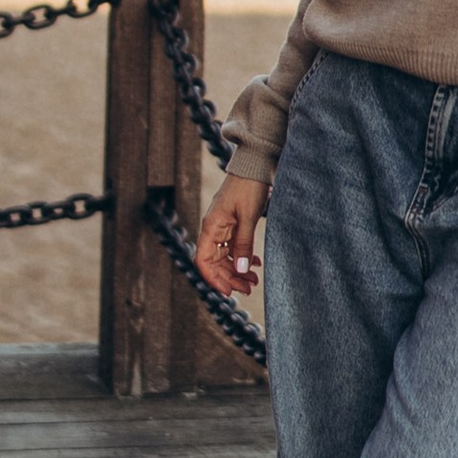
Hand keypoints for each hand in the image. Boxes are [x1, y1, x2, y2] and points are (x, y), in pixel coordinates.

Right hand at [196, 173, 266, 297]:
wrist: (254, 165)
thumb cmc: (249, 187)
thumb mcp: (248, 216)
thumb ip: (244, 243)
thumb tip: (240, 270)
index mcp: (211, 227)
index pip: (203, 260)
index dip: (213, 279)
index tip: (229, 292)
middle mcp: (213, 229)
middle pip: (214, 262)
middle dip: (230, 278)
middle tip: (249, 288)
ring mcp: (222, 227)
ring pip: (225, 257)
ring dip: (237, 270)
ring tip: (254, 281)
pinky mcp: (232, 224)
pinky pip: (232, 247)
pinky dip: (242, 258)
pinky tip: (255, 264)